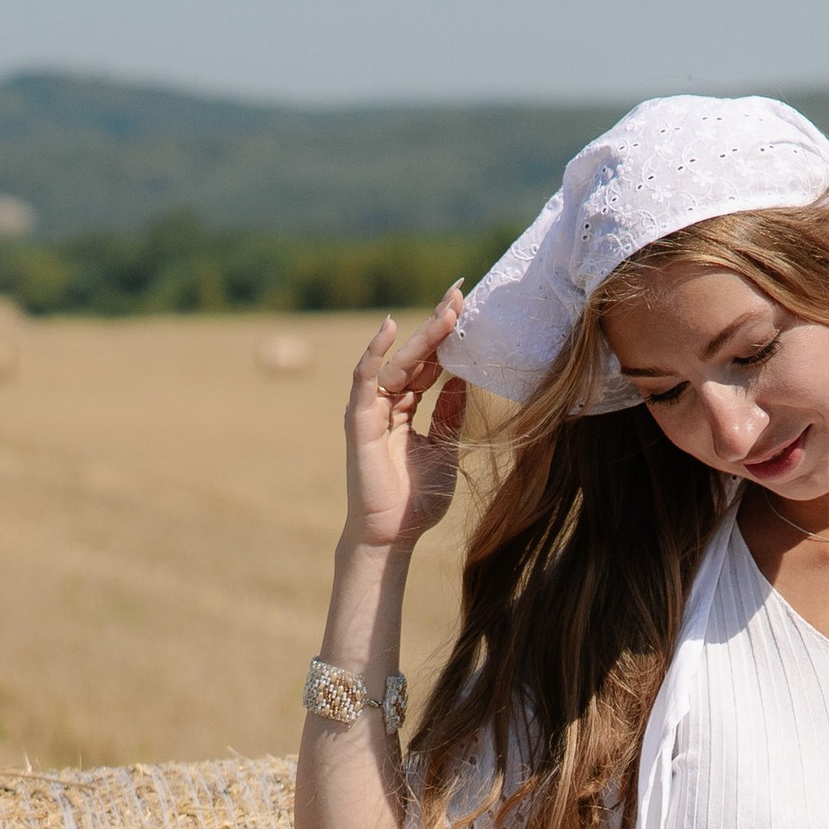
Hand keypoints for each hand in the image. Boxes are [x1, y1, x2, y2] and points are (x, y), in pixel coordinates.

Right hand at [344, 289, 468, 550]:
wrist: (394, 535)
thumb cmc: (416, 499)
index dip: (446, 338)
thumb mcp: (444, 448)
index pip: (428, 364)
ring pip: (397, 363)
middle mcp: (387, 404)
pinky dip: (374, 353)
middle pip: (415, 356)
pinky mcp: (359, 421)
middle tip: (461, 293)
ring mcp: (371, 410)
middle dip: (437, 325)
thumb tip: (461, 379)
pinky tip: (389, 328)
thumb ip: (449, 413)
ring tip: (446, 309)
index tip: (469, 310)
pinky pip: (364, 379)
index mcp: (406, 409)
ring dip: (421, 335)